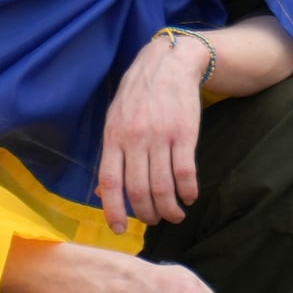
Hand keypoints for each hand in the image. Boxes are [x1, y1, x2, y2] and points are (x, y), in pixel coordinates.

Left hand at [96, 29, 214, 225]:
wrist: (168, 63)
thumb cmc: (138, 94)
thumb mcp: (115, 118)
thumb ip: (111, 153)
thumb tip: (103, 191)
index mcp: (113, 137)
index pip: (110, 182)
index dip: (114, 210)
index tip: (120, 229)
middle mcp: (135, 139)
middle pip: (139, 190)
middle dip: (147, 213)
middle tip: (155, 220)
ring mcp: (160, 136)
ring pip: (163, 186)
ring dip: (170, 209)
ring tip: (174, 215)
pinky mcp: (184, 134)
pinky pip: (185, 172)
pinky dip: (188, 191)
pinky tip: (190, 196)